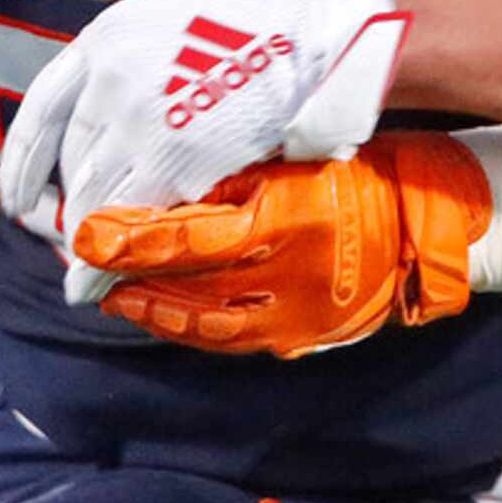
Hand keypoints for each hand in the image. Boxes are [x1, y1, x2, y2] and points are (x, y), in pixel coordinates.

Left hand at [0, 0, 406, 305]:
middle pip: (72, 164)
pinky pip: (131, 220)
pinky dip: (111, 258)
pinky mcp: (180, 164)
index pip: (40, 114)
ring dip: (85, 239)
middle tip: (70, 234)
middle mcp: (110, 86)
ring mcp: (142, 127)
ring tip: (85, 270)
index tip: (13, 200)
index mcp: (104, 40)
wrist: (315, 26)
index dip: (21, 164)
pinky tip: (105, 281)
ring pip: (94, 199)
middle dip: (66, 204)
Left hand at [80, 133, 489, 357]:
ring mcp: (290, 314)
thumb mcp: (289, 162)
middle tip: (85, 267)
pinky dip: (188, 329)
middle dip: (129, 277)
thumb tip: (157, 186)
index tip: (87, 235)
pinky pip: (228, 340)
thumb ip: (228, 179)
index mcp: (283, 220)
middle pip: (186, 285)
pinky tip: (163, 314)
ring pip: (202, 323)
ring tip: (116, 295)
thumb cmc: (348, 176)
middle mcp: (284, 274)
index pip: (188, 236)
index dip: (131, 240)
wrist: (416, 224)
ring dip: (152, 310)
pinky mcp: (296, 337)